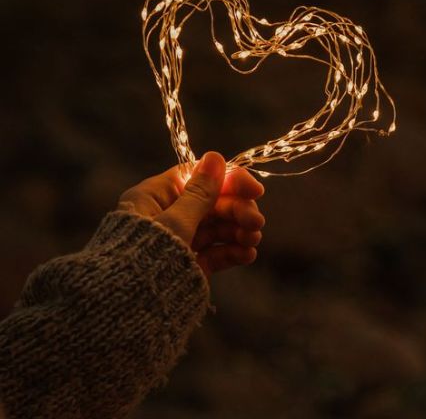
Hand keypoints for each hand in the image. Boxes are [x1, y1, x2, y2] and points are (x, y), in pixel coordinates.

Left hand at [117, 152, 264, 277]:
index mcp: (156, 196)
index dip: (229, 181)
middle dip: (237, 211)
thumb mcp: (175, 222)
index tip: (255, 189)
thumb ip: (199, 193)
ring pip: (217, 228)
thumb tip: (215, 157)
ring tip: (254, 239)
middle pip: (212, 204)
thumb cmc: (145, 258)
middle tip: (257, 222)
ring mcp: (180, 240)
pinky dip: (232, 251)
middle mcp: (168, 215)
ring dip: (239, 231)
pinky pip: (215, 252)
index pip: (198, 178)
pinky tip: (247, 254)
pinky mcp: (188, 264)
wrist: (126, 311)